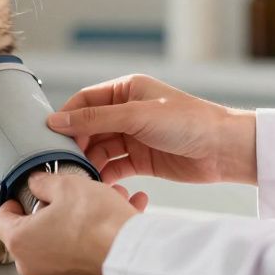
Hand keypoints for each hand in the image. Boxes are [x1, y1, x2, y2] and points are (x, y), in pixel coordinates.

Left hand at [0, 173, 145, 274]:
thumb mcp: (68, 185)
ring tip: (104, 201)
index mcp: (21, 241)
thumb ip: (44, 182)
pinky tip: (114, 219)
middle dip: (54, 209)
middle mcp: (34, 265)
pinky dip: (92, 238)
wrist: (134, 255)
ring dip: (79, 221)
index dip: (14, 201)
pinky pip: (80, 255)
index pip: (2, 218)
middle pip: (34, 231)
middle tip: (69, 196)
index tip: (24, 195)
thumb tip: (37, 183)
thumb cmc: (99, 224)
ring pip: (62, 241)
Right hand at [48, 74, 256, 185]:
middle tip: (64, 161)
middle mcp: (127, 112)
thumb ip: (95, 119)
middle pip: (89, 128)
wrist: (224, 150)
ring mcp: (133, 136)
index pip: (85, 101)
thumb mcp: (138, 115)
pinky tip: (99, 184)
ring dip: (90, 162)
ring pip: (99, 149)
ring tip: (81, 176)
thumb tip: (57, 120)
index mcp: (126, 90)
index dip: (67, 117)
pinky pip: (114, 166)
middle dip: (76, 144)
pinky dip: (104, 175)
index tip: (50, 136)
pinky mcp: (141, 160)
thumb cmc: (189, 121)